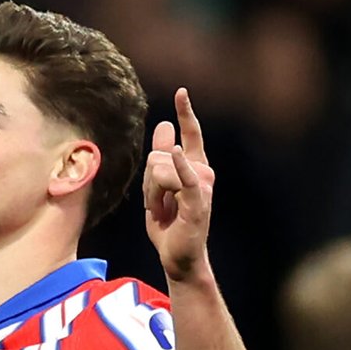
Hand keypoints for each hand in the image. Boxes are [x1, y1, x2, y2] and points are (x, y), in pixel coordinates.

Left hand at [143, 88, 214, 283]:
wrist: (177, 257)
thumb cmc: (169, 226)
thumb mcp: (158, 188)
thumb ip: (161, 158)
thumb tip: (164, 126)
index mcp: (195, 167)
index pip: (191, 134)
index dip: (186, 113)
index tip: (181, 92)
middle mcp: (203, 172)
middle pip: (159, 157)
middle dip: (148, 183)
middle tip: (158, 206)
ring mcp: (202, 185)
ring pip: (160, 170)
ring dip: (151, 196)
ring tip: (163, 214)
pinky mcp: (198, 200)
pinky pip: (185, 178)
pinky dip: (181, 167)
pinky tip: (179, 154)